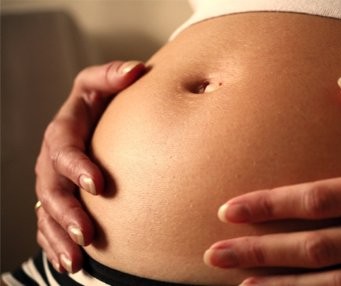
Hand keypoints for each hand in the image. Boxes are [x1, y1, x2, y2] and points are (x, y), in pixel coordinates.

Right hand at [35, 61, 145, 272]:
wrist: (89, 122)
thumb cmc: (98, 103)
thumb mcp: (99, 85)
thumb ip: (112, 76)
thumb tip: (137, 70)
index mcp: (63, 132)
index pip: (64, 149)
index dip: (77, 166)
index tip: (98, 185)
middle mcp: (51, 162)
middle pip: (51, 190)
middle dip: (67, 213)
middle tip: (86, 233)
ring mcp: (51, 185)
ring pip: (47, 215)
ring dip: (59, 238)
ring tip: (75, 261)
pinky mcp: (55, 203)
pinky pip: (48, 228)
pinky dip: (56, 247)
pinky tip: (71, 265)